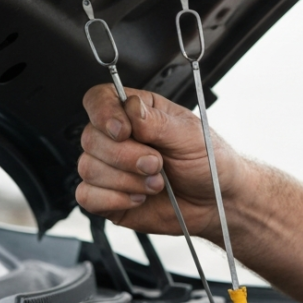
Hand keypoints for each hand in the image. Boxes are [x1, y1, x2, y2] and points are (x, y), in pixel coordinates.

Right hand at [75, 84, 243, 239]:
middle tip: (157, 163)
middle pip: (91, 138)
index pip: (99, 100)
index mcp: (137, 113)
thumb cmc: (209, 163)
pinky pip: (87, 196)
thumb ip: (157, 122)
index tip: (124, 132)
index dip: (104, 114)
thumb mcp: (189, 136)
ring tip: (156, 182)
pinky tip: (139, 197)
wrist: (216, 203)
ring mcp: (110, 168)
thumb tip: (132, 109)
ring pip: (88, 168)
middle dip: (126, 156)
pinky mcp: (107, 197)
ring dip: (127, 180)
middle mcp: (118, 138)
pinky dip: (115, 199)